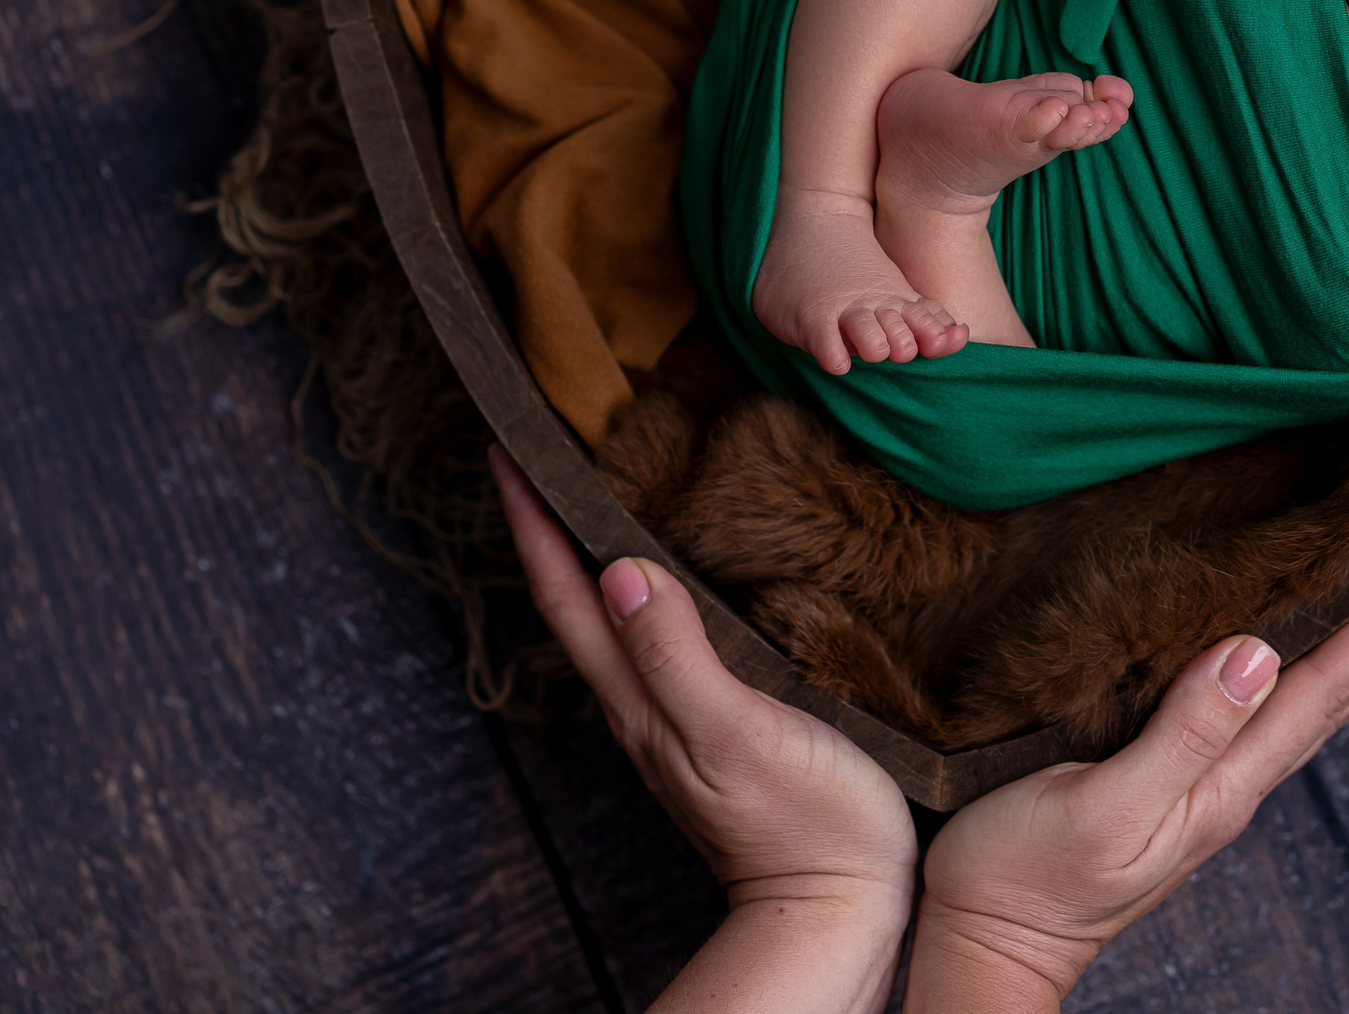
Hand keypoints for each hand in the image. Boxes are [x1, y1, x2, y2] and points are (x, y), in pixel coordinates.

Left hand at [494, 448, 915, 1013]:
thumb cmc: (805, 821)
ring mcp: (679, 714)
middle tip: (541, 446)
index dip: (531, 519)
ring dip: (595, 547)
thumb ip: (678, 658)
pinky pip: (665, 633)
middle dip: (550, 521)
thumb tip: (621, 572)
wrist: (842, 904)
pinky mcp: (721, 719)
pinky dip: (653, 582)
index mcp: (638, 698)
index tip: (505, 446)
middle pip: (576, 598)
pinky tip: (680, 565)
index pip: (565, 593)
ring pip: (616, 615)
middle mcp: (643, 702)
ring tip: (601, 484)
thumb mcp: (738, 733)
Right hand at [906, 550, 1348, 1009]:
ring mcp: (1199, 782)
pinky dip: (1285, 660)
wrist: (979, 945)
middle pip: (1333, 689)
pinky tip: (1277, 642)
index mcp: (1225, 784)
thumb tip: (1257, 651)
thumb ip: (1182, 735)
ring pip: (1298, 697)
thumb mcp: (1104, 808)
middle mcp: (1228, 780)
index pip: (1328, 686)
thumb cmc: (1024, 881)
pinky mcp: (1161, 776)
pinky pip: (1247, 706)